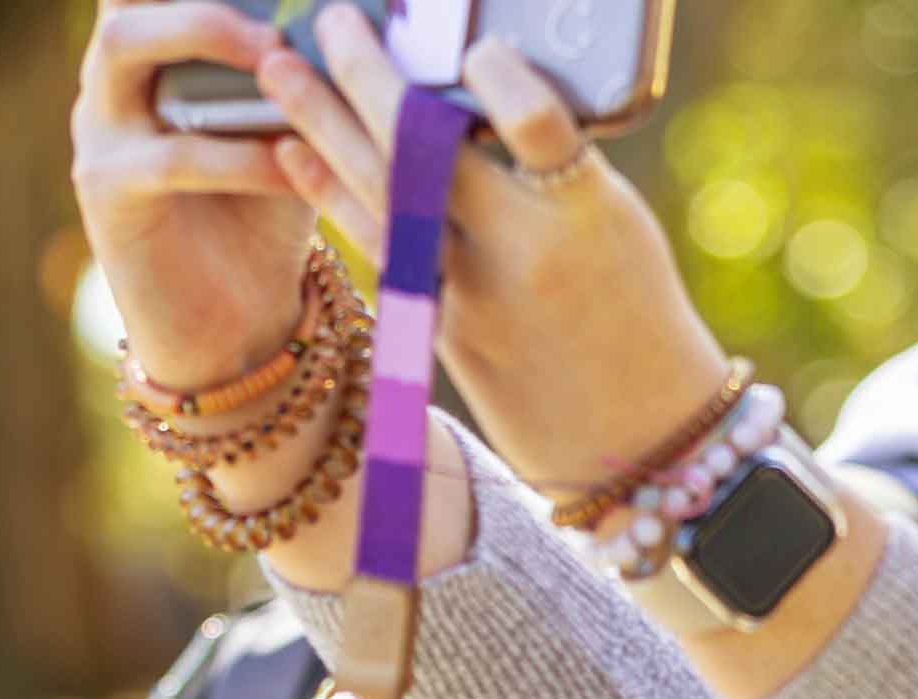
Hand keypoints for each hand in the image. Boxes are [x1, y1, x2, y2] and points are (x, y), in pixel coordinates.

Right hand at [72, 0, 317, 387]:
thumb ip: (307, 76)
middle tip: (277, 14)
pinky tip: (293, 162)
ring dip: (208, 38)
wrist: (234, 325)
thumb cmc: (271, 212)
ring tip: (282, 60)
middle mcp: (113, 80)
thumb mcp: (293, 129)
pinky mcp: (107, 194)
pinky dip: (239, 154)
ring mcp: (101, 132)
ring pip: (123, 48)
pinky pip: (170, 156)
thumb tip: (362, 21)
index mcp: (154, 52)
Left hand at [257, 6, 729, 490]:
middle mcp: (518, 252)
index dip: (496, 72)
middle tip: (331, 21)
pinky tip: (295, 151)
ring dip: (319, 125)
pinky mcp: (434, 327)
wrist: (633, 439)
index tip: (474, 42)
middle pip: (424, 149)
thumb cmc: (638, 311)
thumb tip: (473, 89)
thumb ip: (553, 163)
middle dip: (367, 75)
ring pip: (376, 194)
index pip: (534, 121)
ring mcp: (466, 295)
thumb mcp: (614, 225)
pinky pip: (373, 245)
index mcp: (585, 216)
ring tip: (280, 70)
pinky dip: (330, 192)